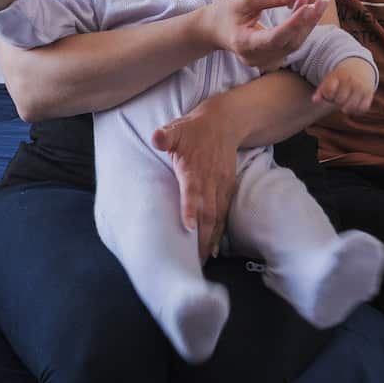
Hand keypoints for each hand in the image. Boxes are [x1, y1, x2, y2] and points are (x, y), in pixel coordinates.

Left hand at [151, 98, 240, 260]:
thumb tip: (156, 137)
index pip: (192, 191)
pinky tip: (214, 248)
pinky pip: (224, 213)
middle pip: (207, 212)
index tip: (188, 228)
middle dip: (201, 237)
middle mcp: (210, 179)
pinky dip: (219, 231)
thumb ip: (166, 136)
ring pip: (217, 216)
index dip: (190, 209)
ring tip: (202, 260)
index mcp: (194, 168)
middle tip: (193, 260)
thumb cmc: (195, 129)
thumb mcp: (177, 128)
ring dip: (210, 238)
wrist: (225, 122)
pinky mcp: (227, 187)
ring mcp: (221, 185)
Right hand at [205, 0, 328, 72]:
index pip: (275, 37)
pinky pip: (292, 42)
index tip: (309, 5)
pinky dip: (301, 25)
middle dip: (308, 19)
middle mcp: (256, 58)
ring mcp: (265, 62)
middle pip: (290, 41)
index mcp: (244, 44)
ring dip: (308, 20)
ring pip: (295, 42)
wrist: (214, 30)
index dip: (294, 23)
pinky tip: (307, 7)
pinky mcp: (272, 58)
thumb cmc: (227, 11)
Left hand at [312, 56, 375, 114]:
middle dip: (337, 101)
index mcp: (339, 75)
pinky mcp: (369, 94)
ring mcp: (361, 87)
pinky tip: (353, 105)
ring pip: (351, 107)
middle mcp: (351, 80)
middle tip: (338, 97)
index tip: (330, 92)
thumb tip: (314, 101)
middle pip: (339, 100)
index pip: (329, 90)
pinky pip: (362, 109)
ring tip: (344, 103)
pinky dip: (356, 110)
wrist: (360, 68)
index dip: (327, 95)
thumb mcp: (329, 80)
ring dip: (345, 108)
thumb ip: (320, 91)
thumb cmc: (340, 78)